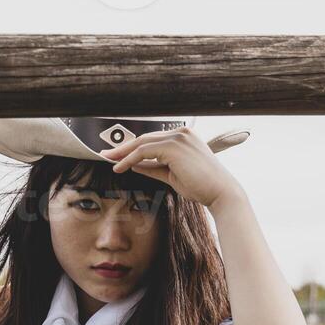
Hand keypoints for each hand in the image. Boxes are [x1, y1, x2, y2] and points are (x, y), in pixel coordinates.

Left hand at [99, 126, 242, 208]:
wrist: (219, 192)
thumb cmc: (200, 186)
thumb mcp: (171, 175)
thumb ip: (153, 168)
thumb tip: (134, 165)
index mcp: (183, 137)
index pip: (152, 139)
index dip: (132, 147)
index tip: (116, 155)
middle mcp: (181, 133)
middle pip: (144, 137)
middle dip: (123, 147)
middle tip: (105, 155)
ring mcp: (178, 137)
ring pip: (142, 143)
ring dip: (123, 153)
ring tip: (108, 161)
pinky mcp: (174, 146)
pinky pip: (144, 151)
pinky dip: (130, 159)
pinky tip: (120, 167)